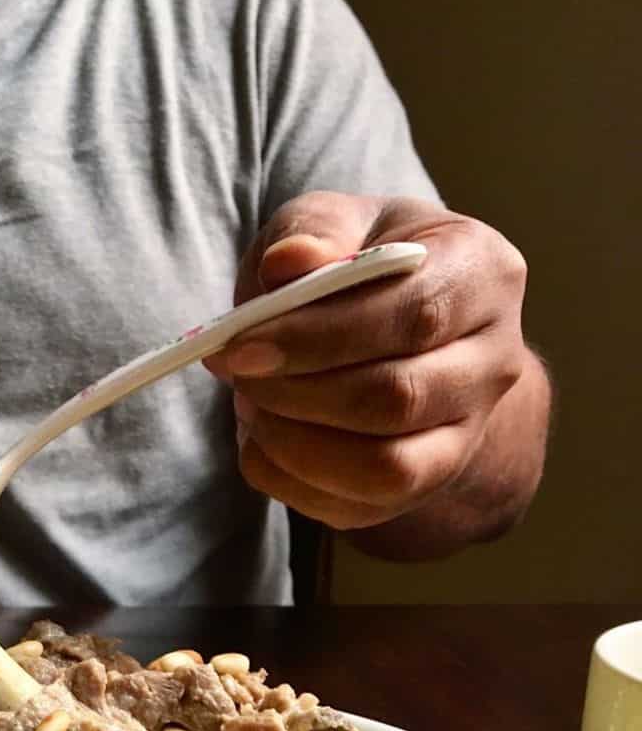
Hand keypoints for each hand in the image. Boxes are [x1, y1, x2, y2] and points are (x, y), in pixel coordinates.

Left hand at [207, 192, 530, 531]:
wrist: (392, 329)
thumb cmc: (360, 263)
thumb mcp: (336, 221)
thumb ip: (314, 231)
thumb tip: (289, 262)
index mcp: (484, 275)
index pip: (415, 315)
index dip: (320, 337)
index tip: (242, 344)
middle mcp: (494, 363)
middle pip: (399, 399)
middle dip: (298, 392)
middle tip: (236, 371)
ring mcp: (465, 436)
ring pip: (384, 469)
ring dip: (294, 443)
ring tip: (250, 402)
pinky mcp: (422, 488)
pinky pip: (354, 508)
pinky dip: (288, 478)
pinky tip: (262, 437)